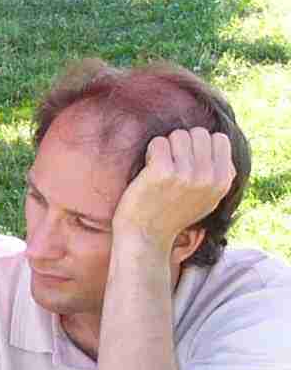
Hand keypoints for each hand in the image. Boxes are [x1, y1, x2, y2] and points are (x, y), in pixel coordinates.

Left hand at [112, 127, 234, 247]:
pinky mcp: (162, 172)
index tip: (187, 162)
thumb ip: (220, 173)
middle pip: (198, 133)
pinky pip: (158, 142)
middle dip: (182, 143)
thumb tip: (219, 142)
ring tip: (159, 168)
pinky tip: (148, 169)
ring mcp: (186, 174)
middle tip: (170, 165)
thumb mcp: (208, 198)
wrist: (146, 236)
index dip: (200, 145)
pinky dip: (151, 151)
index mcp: (223, 181)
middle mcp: (208, 177)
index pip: (219, 139)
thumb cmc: (172, 214)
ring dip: (165, 147)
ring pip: (178, 135)